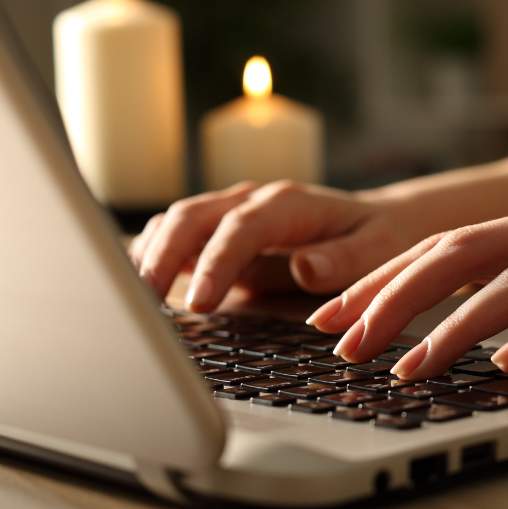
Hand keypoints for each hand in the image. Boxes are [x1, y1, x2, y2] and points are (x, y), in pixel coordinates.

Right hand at [128, 181, 414, 312]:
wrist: (375, 222)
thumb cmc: (377, 238)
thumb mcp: (377, 248)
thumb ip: (342, 259)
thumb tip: (305, 267)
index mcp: (289, 203)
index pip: (241, 228)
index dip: (215, 263)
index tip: (199, 304)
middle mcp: (251, 200)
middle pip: (191, 217)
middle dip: (161, 259)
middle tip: (143, 308)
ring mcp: (229, 213)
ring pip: (174, 224)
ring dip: (147, 258)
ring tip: (130, 304)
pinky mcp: (217, 233)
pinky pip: (173, 237)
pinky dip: (150, 258)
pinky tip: (135, 289)